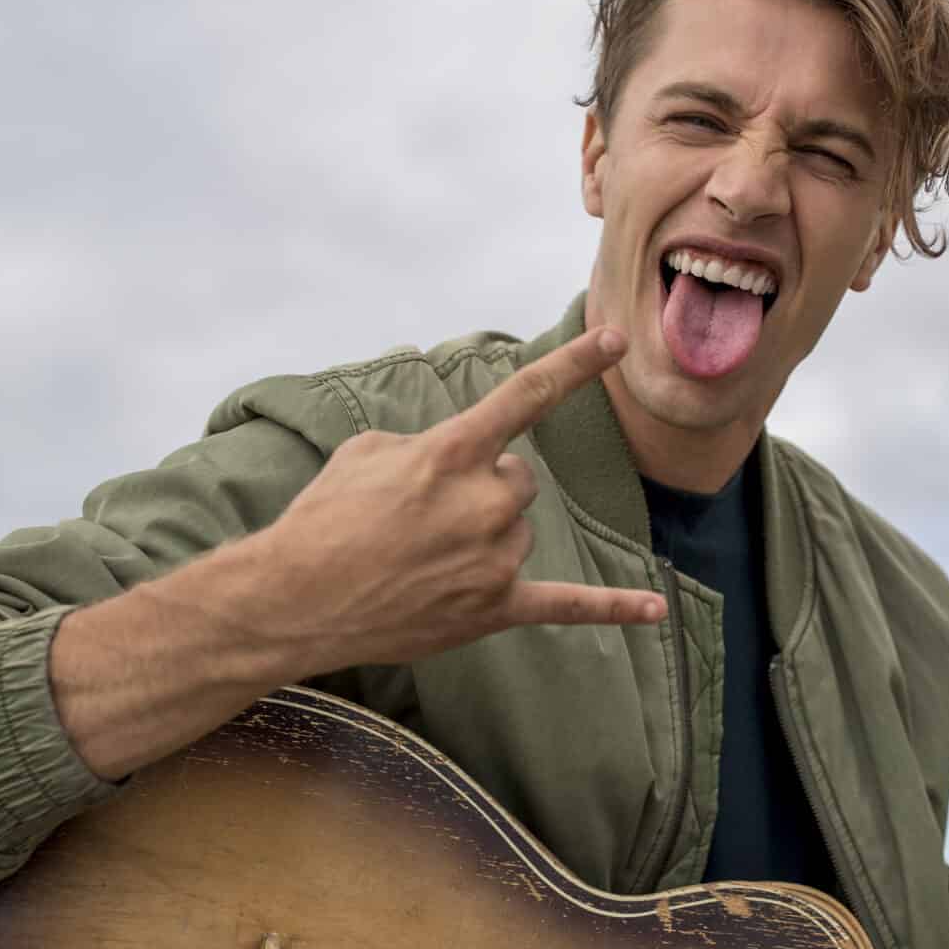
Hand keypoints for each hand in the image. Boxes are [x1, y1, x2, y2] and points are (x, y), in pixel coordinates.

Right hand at [241, 326, 669, 674]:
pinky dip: (614, 607)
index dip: (576, 365)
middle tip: (423, 516)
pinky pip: (568, 606)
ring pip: (517, 531)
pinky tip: (653, 607)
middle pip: (518, 480)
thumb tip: (455, 464)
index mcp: (452, 453)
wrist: (294, 599)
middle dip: (481, 489)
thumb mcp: (366, 451)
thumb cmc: (323, 519)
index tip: (615, 340)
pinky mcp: (495, 608)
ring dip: (483, 536)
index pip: (527, 395)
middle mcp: (484, 502)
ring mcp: (494, 559)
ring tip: (421, 556)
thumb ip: (426, 444)